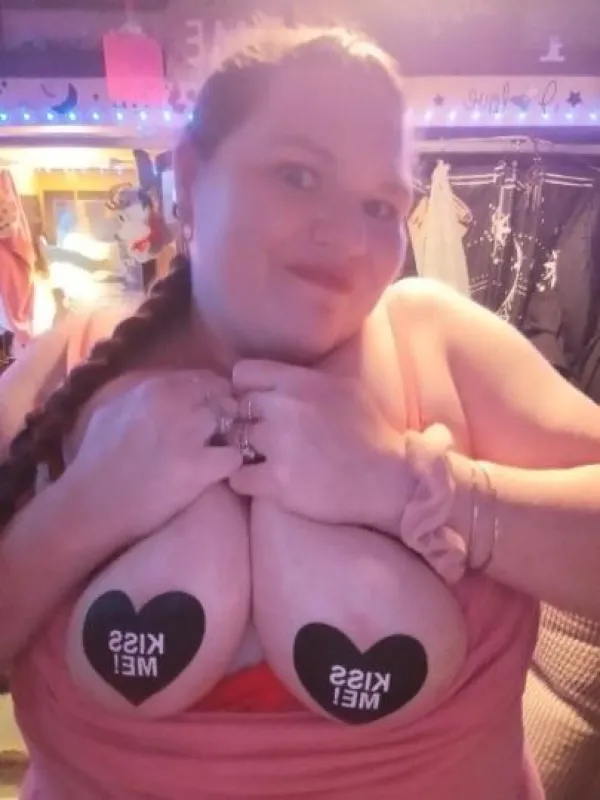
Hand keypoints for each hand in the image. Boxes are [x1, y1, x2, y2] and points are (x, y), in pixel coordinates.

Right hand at [68, 370, 241, 547]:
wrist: (89, 503)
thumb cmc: (95, 459)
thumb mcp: (112, 408)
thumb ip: (142, 390)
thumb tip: (169, 384)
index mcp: (155, 387)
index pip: (206, 379)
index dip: (212, 395)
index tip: (210, 410)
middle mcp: (176, 404)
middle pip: (223, 398)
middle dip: (225, 414)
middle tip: (218, 434)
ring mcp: (189, 435)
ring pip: (232, 424)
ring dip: (228, 438)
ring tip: (216, 453)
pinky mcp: (199, 467)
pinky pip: (234, 457)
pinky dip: (230, 464)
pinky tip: (217, 472)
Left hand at [228, 360, 414, 528]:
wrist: (391, 479)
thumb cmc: (370, 433)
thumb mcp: (342, 388)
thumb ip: (303, 380)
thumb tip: (274, 379)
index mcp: (301, 382)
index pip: (243, 373)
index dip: (245, 390)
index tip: (255, 405)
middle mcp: (286, 408)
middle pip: (236, 408)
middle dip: (243, 422)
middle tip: (257, 437)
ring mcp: (280, 445)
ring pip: (232, 442)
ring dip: (242, 452)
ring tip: (260, 460)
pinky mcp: (278, 482)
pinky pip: (237, 477)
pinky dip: (245, 481)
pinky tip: (262, 482)